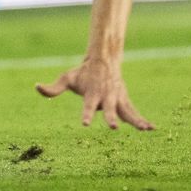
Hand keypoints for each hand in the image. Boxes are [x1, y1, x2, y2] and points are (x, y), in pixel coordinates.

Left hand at [35, 59, 152, 130]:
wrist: (103, 61)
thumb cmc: (83, 73)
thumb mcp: (66, 78)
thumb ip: (52, 88)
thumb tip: (36, 87)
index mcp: (92, 94)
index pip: (87, 106)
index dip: (86, 115)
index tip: (85, 124)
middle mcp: (106, 97)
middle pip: (109, 109)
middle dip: (111, 117)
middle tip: (113, 127)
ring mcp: (118, 99)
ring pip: (127, 111)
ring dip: (135, 120)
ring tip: (144, 129)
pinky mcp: (125, 101)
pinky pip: (135, 113)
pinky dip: (144, 120)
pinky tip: (153, 129)